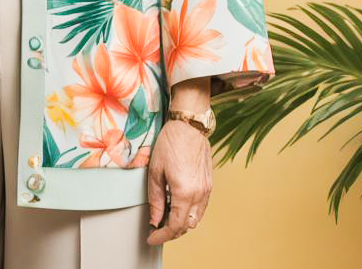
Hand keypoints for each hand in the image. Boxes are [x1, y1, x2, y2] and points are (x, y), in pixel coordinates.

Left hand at [146, 118, 212, 244]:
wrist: (189, 124)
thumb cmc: (171, 142)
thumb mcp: (155, 171)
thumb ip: (155, 199)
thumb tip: (155, 220)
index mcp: (184, 192)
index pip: (174, 227)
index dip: (162, 236)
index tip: (152, 237)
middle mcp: (199, 194)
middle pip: (187, 226)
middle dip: (171, 231)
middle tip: (156, 227)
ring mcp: (207, 189)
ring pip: (196, 219)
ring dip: (182, 222)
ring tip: (166, 215)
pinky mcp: (210, 184)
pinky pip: (202, 207)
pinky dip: (190, 212)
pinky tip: (178, 204)